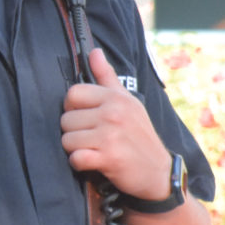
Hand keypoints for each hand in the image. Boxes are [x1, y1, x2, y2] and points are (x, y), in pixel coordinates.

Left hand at [60, 48, 173, 201]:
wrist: (159, 173)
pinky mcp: (109, 158)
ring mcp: (111, 136)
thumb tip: (93, 51)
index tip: (86, 118)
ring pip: (67, 140)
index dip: (73, 108)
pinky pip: (75, 158)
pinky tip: (93, 162)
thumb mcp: (128, 102)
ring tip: (94, 150)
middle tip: (93, 138)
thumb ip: (106, 76)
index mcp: (116, 98)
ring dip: (76, 149)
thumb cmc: (139, 135)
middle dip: (74, 132)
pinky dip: (80, 164)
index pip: (73, 93)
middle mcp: (113, 113)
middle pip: (66, 119)